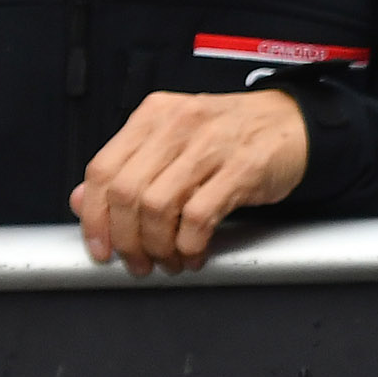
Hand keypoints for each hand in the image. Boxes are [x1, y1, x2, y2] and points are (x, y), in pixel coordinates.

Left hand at [70, 86, 310, 275]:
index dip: (93, 217)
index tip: (99, 246)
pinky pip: (198, 217)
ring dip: (157, 246)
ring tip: (168, 259)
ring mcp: (211, 145)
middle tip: (135, 261)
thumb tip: (83, 201)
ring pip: (157, 207)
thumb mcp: (174, 140)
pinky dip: (190, 245)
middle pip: (125, 192)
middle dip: (126, 239)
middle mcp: (178, 125)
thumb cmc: (233, 134)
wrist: (295, 123)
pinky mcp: (242, 169)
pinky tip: (194, 252)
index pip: (102, 169)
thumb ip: (129, 167)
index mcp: (154, 115)